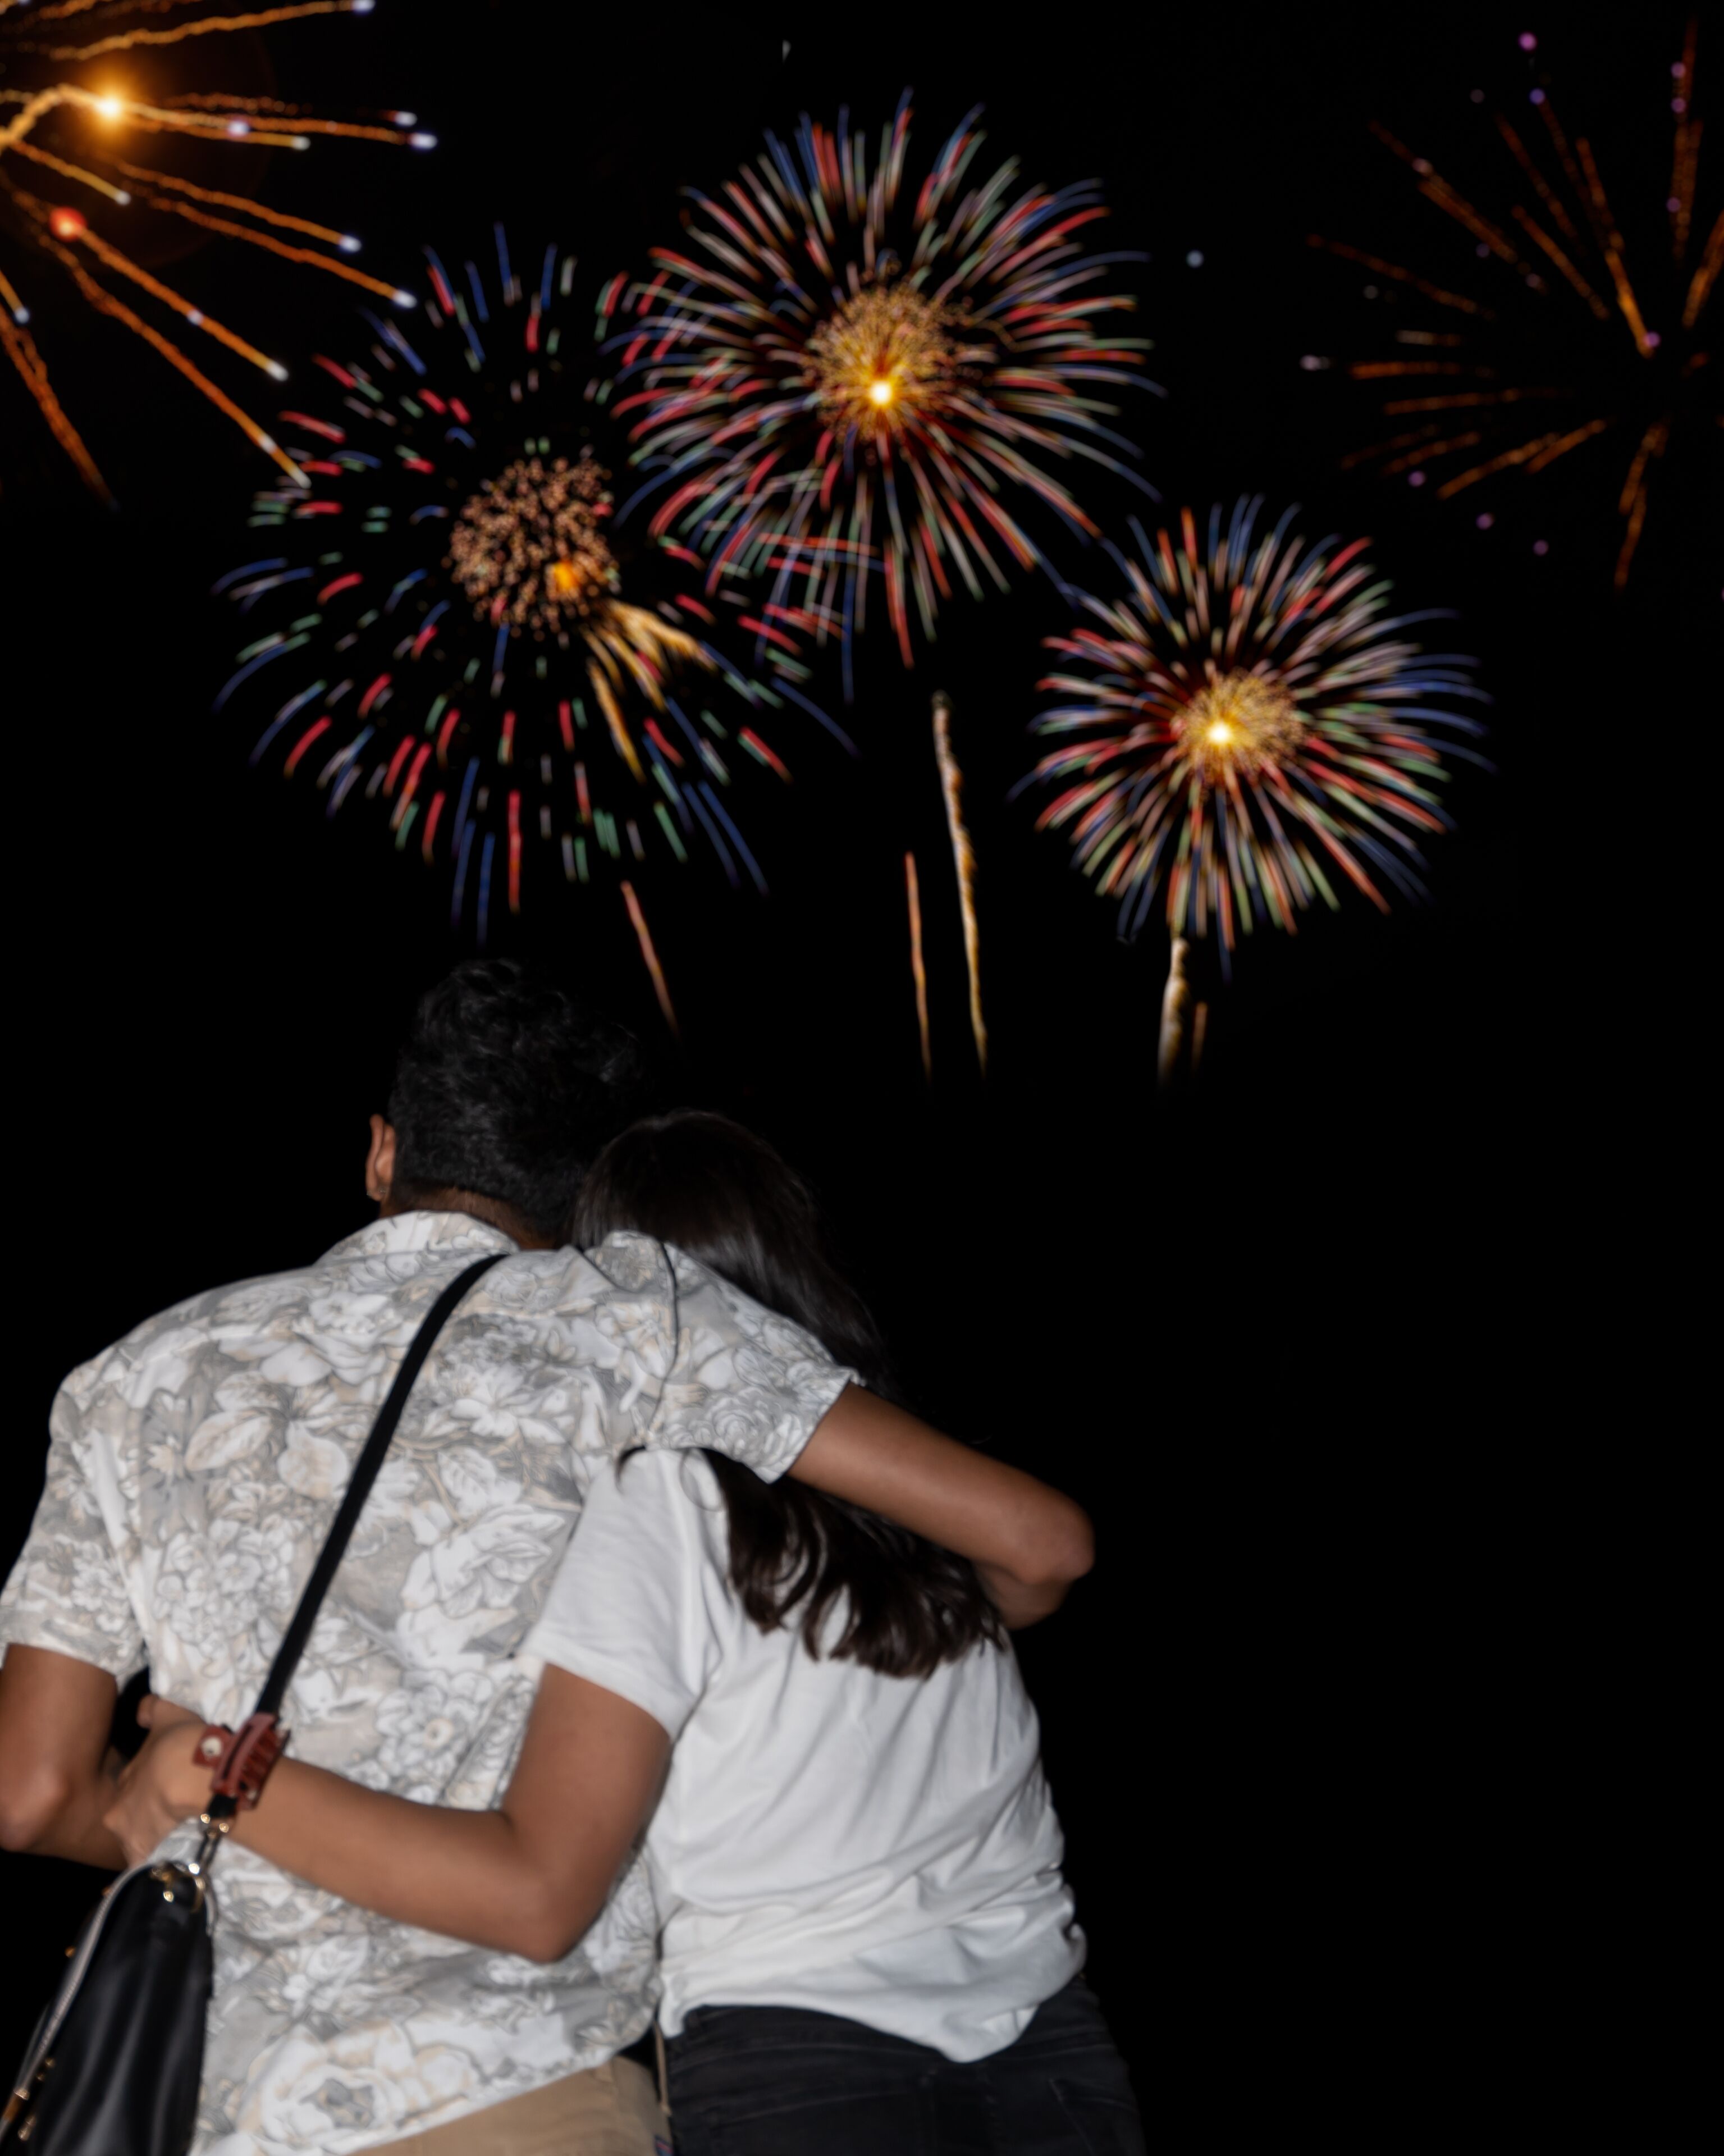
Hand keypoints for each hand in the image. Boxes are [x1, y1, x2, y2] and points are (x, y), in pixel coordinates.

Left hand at [102, 1696, 213, 1864]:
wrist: (198, 1780)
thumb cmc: (181, 1746)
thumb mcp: (168, 1715)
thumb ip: (152, 1709)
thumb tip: (141, 1710)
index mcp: (123, 1787)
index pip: (131, 1789)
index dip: (148, 1785)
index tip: (165, 1783)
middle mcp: (121, 1818)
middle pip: (132, 1819)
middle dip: (147, 1815)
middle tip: (173, 1810)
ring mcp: (136, 1844)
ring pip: (144, 1843)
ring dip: (158, 1839)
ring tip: (183, 1835)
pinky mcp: (154, 1862)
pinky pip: (157, 1866)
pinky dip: (167, 1862)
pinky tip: (184, 1856)